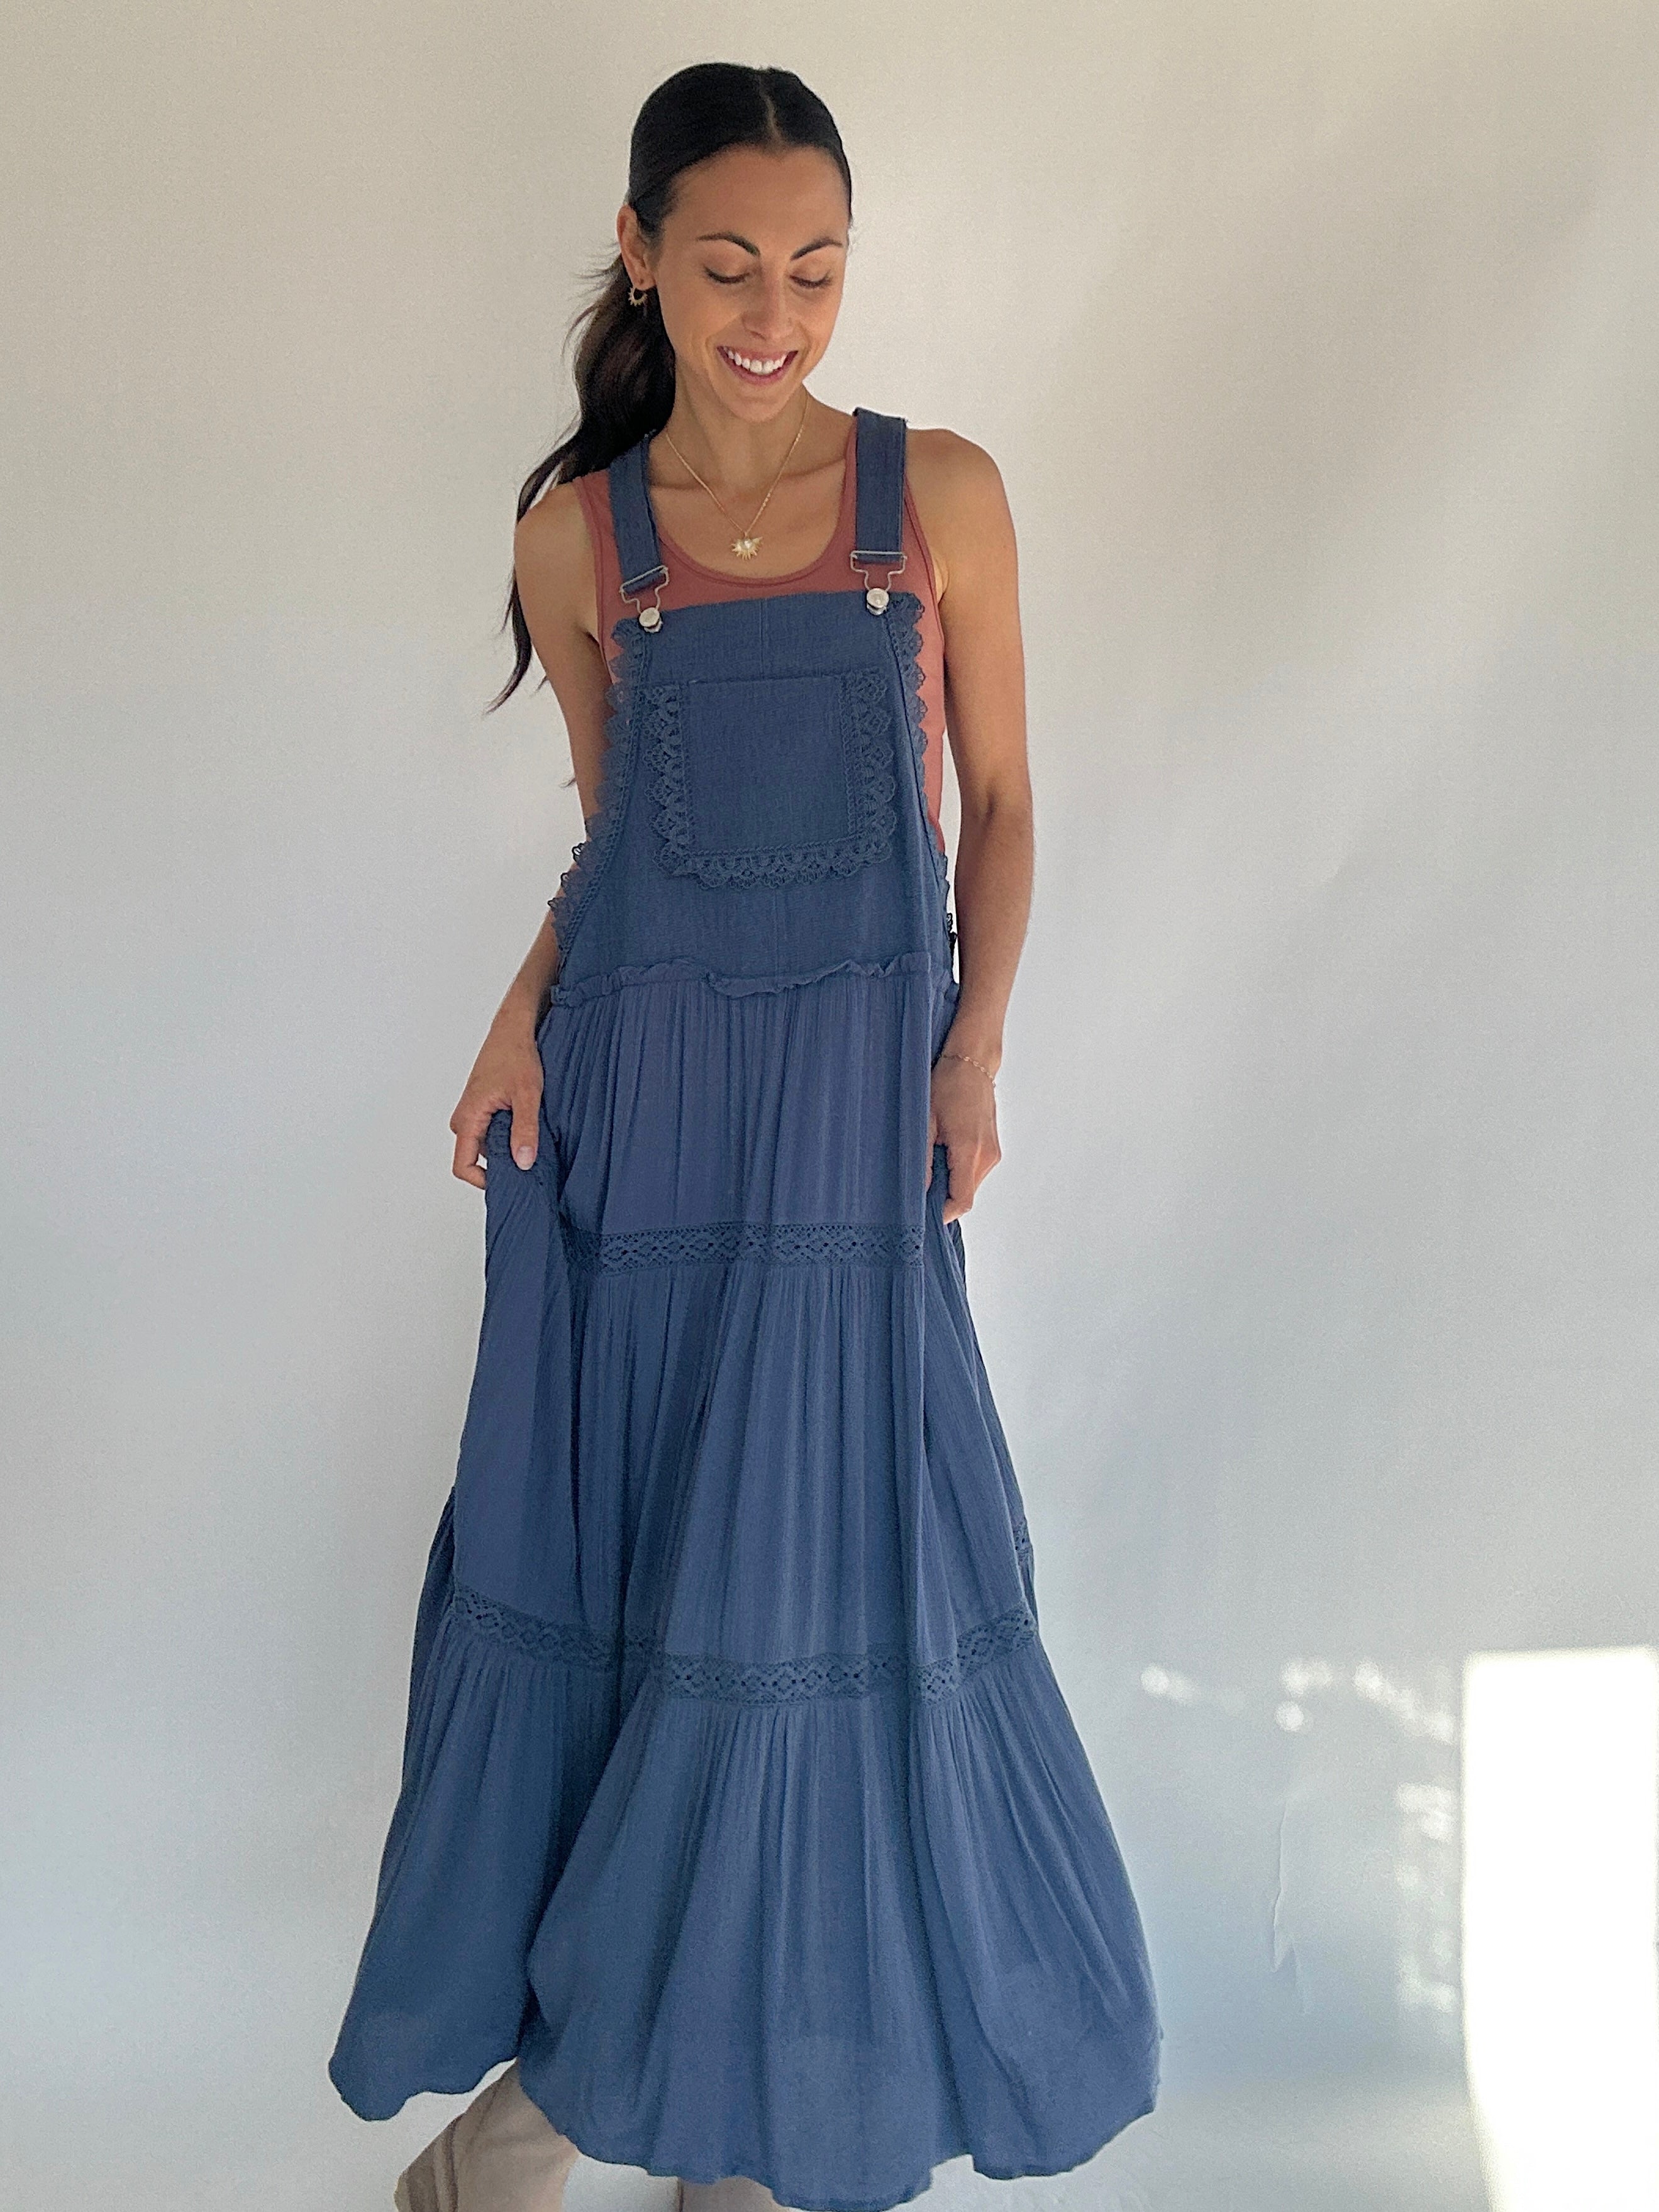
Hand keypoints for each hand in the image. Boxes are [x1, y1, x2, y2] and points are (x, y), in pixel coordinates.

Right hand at [450, 1015, 543, 1189]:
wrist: (513, 1029)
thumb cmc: (517, 1055)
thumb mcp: (528, 1095)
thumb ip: (526, 1130)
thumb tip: (523, 1163)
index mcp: (468, 1117)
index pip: (463, 1166)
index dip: (484, 1181)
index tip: (511, 1181)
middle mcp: (464, 1118)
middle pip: (476, 1159)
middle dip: (501, 1164)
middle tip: (529, 1156)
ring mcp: (471, 1113)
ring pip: (485, 1146)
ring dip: (506, 1147)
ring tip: (530, 1134)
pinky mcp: (480, 1108)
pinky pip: (489, 1133)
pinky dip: (507, 1135)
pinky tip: (526, 1125)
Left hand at [927, 1049, 1000, 1222]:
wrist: (972, 1062)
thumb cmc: (948, 1084)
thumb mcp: (925, 1120)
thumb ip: (923, 1159)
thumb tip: (919, 1190)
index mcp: (971, 1151)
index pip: (962, 1201)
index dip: (942, 1214)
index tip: (922, 1214)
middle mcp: (987, 1156)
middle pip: (966, 1196)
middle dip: (942, 1198)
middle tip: (918, 1186)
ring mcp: (992, 1153)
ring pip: (969, 1185)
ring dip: (949, 1183)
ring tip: (930, 1162)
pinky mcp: (992, 1148)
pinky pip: (973, 1172)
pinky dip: (957, 1172)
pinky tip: (942, 1153)